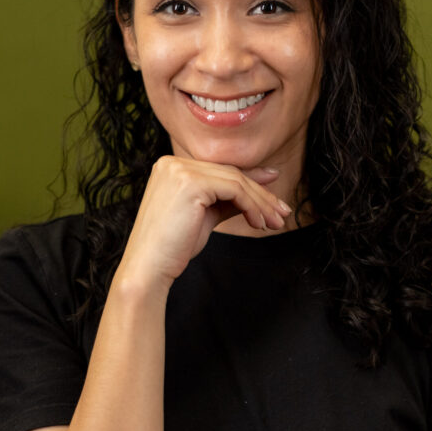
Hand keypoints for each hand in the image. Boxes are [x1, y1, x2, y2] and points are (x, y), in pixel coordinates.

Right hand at [116, 156, 291, 290]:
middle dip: (262, 194)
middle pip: (230, 174)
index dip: (251, 180)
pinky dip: (252, 206)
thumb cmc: (172, 247)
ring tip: (275, 222)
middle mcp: (173, 163)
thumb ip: (227, 199)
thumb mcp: (204, 216)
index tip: (273, 193)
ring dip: (261, 203)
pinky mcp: (190, 182)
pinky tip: (259, 223)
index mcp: (171, 167)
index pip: (220, 171)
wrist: (149, 268)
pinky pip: (234, 189)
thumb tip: (256, 192)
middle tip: (282, 212)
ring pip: (235, 181)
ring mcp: (180, 170)